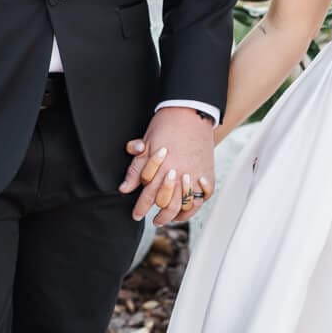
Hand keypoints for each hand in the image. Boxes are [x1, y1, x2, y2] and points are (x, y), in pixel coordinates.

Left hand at [120, 107, 216, 223]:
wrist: (191, 111)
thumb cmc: (165, 125)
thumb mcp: (146, 145)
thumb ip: (136, 169)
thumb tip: (124, 189)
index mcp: (161, 168)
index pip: (148, 196)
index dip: (141, 208)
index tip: (136, 215)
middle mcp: (179, 175)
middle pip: (167, 205)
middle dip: (159, 216)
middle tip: (153, 221)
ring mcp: (195, 175)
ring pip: (186, 205)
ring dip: (176, 215)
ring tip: (168, 219)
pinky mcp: (207, 173)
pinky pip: (203, 197)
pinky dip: (195, 206)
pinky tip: (186, 209)